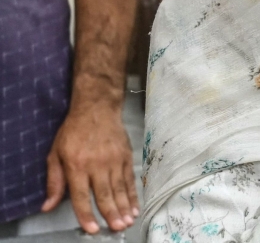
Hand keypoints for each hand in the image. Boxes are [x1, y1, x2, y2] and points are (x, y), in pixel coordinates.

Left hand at [42, 102, 138, 233]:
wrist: (97, 108)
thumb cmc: (73, 132)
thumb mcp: (55, 154)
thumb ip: (53, 182)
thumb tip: (47, 206)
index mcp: (76, 166)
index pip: (81, 195)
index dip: (87, 214)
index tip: (93, 229)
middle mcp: (96, 165)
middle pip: (104, 194)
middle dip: (111, 213)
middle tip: (117, 228)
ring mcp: (114, 160)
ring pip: (119, 188)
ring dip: (124, 207)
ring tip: (127, 222)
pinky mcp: (126, 156)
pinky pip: (129, 179)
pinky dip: (133, 194)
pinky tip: (134, 206)